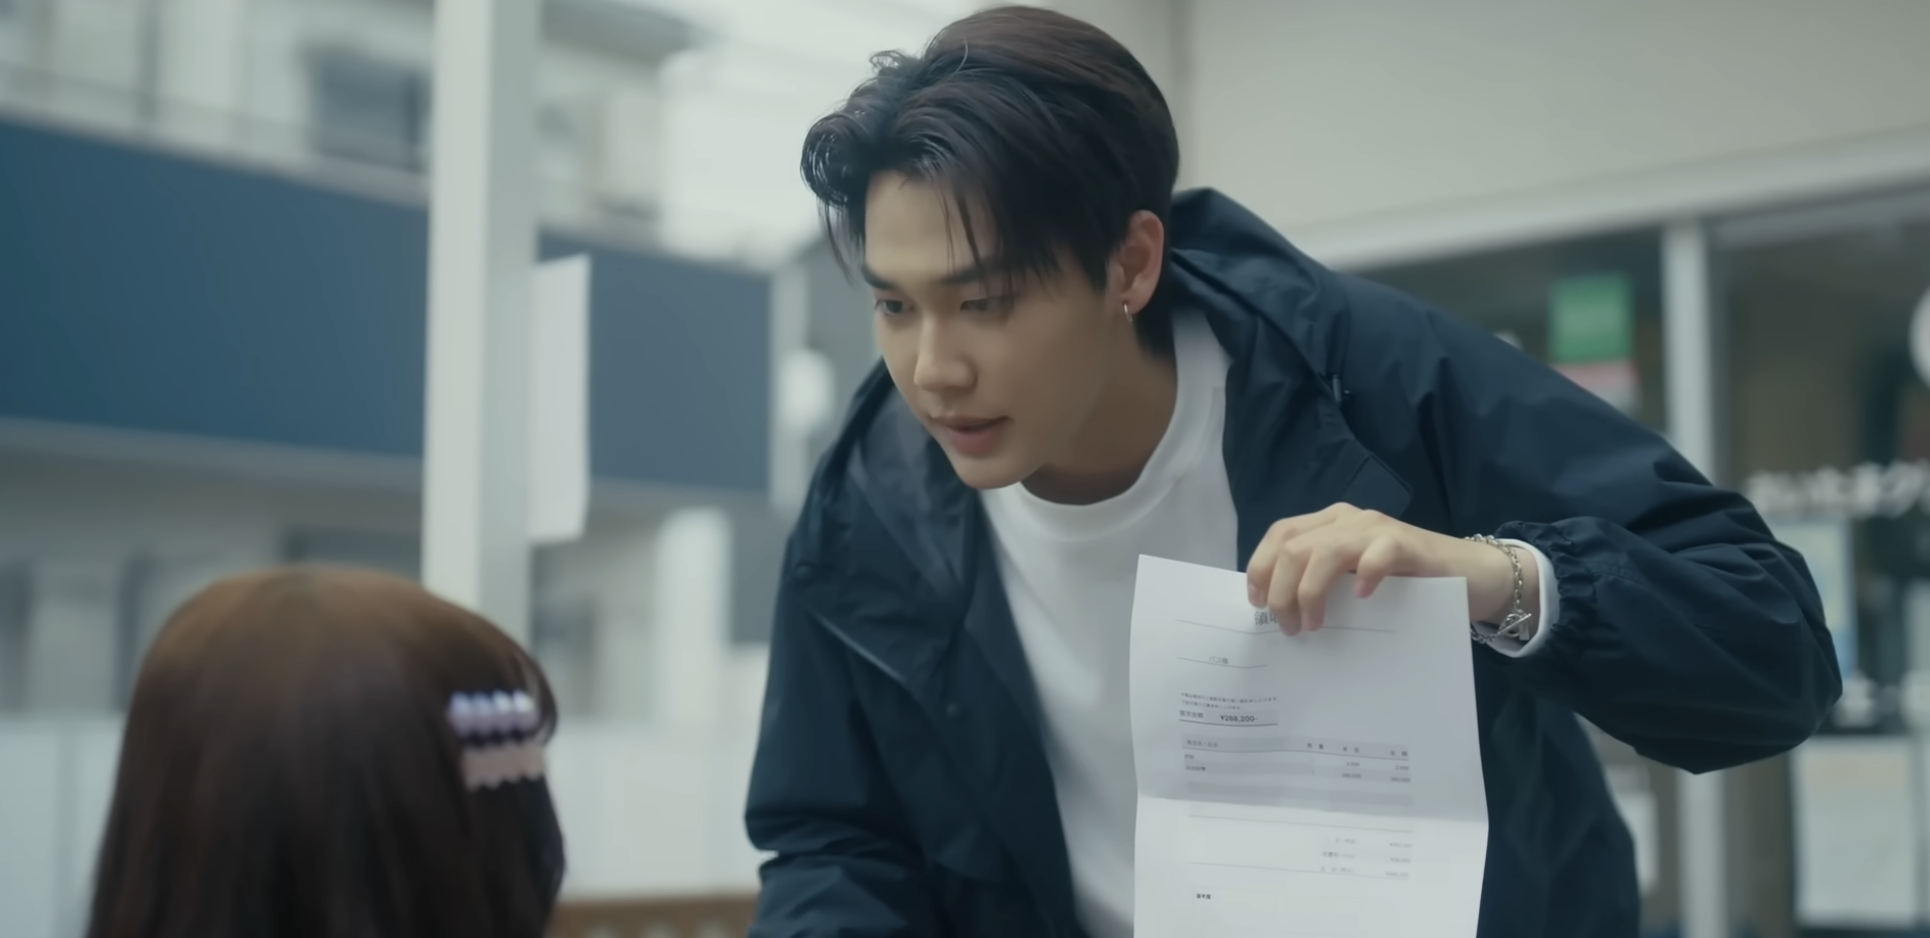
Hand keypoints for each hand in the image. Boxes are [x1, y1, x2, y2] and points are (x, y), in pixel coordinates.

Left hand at [1245, 503, 1535, 634]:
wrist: (1472, 575)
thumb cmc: (1407, 583)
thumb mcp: (1354, 583)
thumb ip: (1324, 585)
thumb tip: (1280, 616)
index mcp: (1328, 526)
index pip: (1280, 535)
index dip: (1261, 567)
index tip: (1256, 604)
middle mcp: (1347, 520)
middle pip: (1294, 546)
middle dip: (1282, 590)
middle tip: (1288, 628)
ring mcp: (1376, 529)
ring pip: (1325, 549)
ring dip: (1311, 590)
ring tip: (1314, 624)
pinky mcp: (1407, 543)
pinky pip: (1378, 552)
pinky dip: (1364, 574)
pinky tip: (1362, 597)